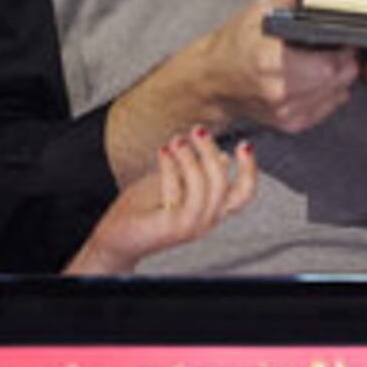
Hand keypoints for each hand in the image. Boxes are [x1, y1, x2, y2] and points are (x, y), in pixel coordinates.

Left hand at [69, 127, 260, 274]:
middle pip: (222, 183)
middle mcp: (206, 221)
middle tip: (196, 131)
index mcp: (212, 211)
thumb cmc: (145, 209)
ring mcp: (190, 226)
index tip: (243, 144)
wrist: (116, 235)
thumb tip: (223, 156)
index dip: (249, 169)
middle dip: (209, 151)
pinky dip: (170, 167)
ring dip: (189, 157)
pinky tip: (162, 152)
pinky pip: (176, 192)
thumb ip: (198, 172)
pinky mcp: (170, 227)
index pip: (244, 193)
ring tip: (176, 140)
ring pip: (202, 186)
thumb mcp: (176, 183)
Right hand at [201, 0, 356, 134]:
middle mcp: (278, 90)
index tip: (342, 40)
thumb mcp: (258, 11)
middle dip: (345, 61)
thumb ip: (292, 0)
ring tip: (323, 62)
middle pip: (338, 79)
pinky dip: (328, 93)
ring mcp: (284, 111)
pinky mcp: (289, 123)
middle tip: (336, 49)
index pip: (330, 63)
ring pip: (337, 94)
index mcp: (270, 60)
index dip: (344, 49)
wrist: (211, 81)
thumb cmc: (232, 46)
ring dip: (339, 78)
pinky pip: (328, 108)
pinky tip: (315, 79)